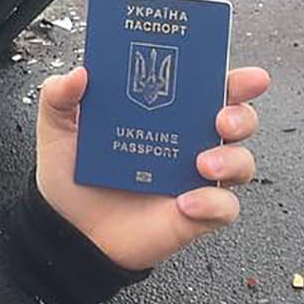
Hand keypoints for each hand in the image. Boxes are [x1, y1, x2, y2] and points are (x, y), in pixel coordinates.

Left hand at [34, 65, 266, 271]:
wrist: (68, 230)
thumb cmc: (71, 176)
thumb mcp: (58, 129)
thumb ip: (60, 95)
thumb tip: (78, 72)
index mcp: (165, 111)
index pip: (207, 85)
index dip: (234, 78)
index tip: (246, 77)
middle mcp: (187, 141)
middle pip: (237, 119)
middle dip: (241, 114)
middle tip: (221, 118)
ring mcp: (194, 178)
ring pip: (241, 162)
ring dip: (231, 159)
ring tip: (201, 164)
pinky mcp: (197, 214)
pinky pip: (223, 208)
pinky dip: (212, 204)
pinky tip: (185, 202)